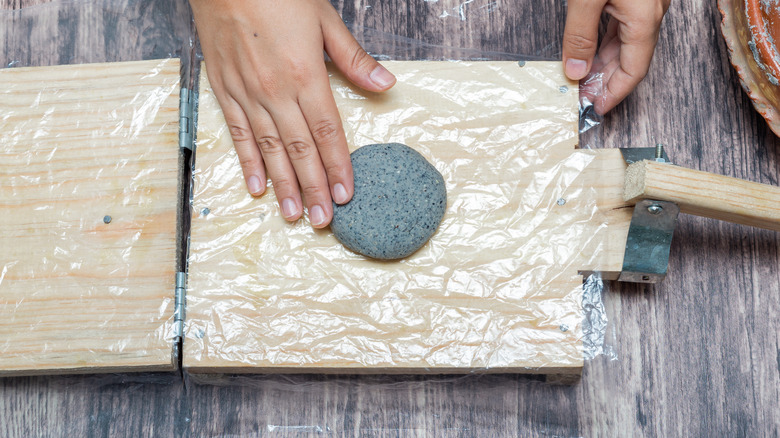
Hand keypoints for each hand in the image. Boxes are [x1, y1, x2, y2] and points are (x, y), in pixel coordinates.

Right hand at [190, 0, 395, 226]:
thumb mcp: (323, 18)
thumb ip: (353, 58)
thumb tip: (386, 83)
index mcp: (304, 75)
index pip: (327, 132)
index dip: (338, 166)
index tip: (346, 196)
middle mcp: (275, 91)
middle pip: (300, 150)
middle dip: (314, 188)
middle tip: (322, 221)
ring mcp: (247, 93)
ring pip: (269, 150)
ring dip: (284, 186)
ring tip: (294, 216)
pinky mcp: (224, 90)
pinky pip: (238, 134)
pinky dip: (249, 163)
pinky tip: (258, 188)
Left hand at [562, 0, 670, 113]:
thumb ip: (580, 35)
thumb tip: (576, 70)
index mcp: (644, 19)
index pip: (634, 70)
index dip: (615, 94)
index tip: (596, 108)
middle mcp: (652, 13)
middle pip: (631, 59)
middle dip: (606, 81)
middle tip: (583, 96)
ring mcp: (648, 3)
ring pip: (628, 43)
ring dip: (606, 63)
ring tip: (583, 78)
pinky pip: (625, 26)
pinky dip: (608, 43)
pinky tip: (592, 52)